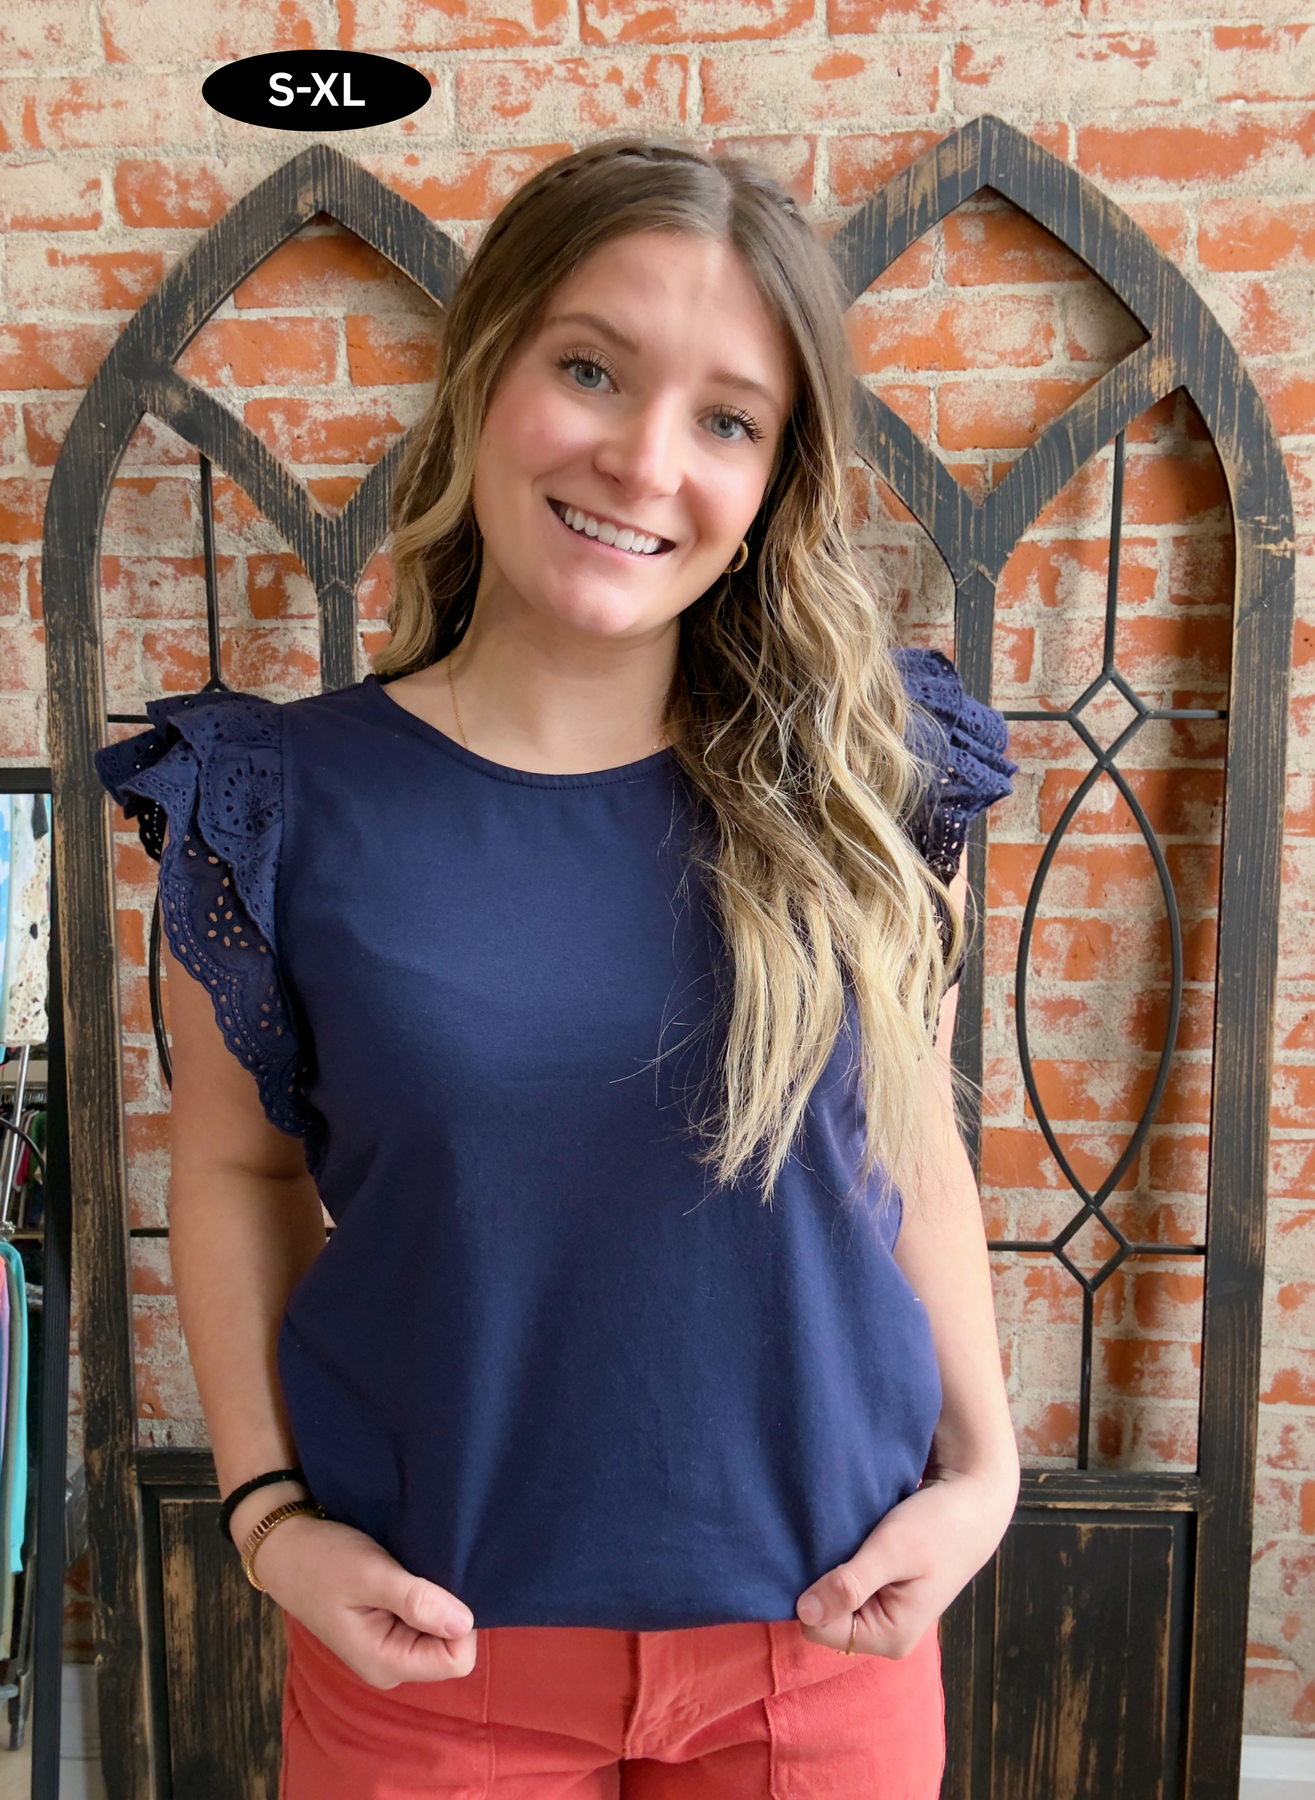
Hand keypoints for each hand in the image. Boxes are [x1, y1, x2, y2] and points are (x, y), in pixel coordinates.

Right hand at [250, 1512, 476, 1688]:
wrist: (287, 1549)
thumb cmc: (323, 1560)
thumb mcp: (370, 1575)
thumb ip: (415, 1601)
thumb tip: (464, 1623)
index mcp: (386, 1663)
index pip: (456, 1659)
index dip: (459, 1621)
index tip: (440, 1583)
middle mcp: (391, 1664)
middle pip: (451, 1647)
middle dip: (446, 1609)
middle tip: (420, 1573)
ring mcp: (389, 1648)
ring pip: (439, 1632)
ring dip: (434, 1600)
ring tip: (410, 1571)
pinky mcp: (387, 1629)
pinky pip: (424, 1620)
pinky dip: (423, 1596)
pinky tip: (405, 1574)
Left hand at [794, 1466, 1016, 1658]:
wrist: (972, 1500)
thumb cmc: (936, 1525)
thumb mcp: (891, 1551)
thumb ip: (850, 1584)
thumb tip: (804, 1611)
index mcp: (889, 1637)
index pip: (819, 1629)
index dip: (813, 1593)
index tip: (825, 1556)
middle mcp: (885, 1635)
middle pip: (824, 1618)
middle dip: (822, 1583)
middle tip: (839, 1545)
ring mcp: (886, 1615)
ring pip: (834, 1600)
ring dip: (833, 1571)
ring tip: (846, 1540)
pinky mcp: (885, 1593)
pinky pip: (847, 1587)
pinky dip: (843, 1565)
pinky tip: (852, 1542)